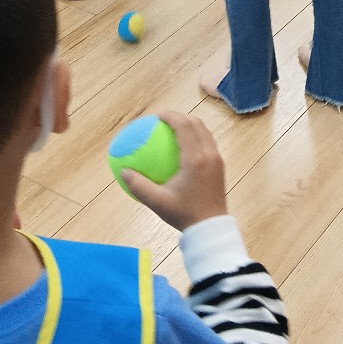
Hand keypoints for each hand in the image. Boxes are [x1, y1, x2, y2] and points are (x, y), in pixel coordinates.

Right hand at [121, 111, 227, 231]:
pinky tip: (183, 147)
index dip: (171, 116)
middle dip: (180, 116)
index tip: (157, 116)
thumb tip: (123, 171)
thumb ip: (139, 186)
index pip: (185, 126)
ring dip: (190, 125)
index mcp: (195, 158)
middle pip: (196, 123)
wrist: (210, 227)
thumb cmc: (184, 214)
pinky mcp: (220, 165)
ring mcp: (217, 159)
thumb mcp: (158, 202)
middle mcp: (209, 154)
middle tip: (164, 120)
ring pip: (204, 131)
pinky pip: (208, 142)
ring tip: (173, 129)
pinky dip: (196, 137)